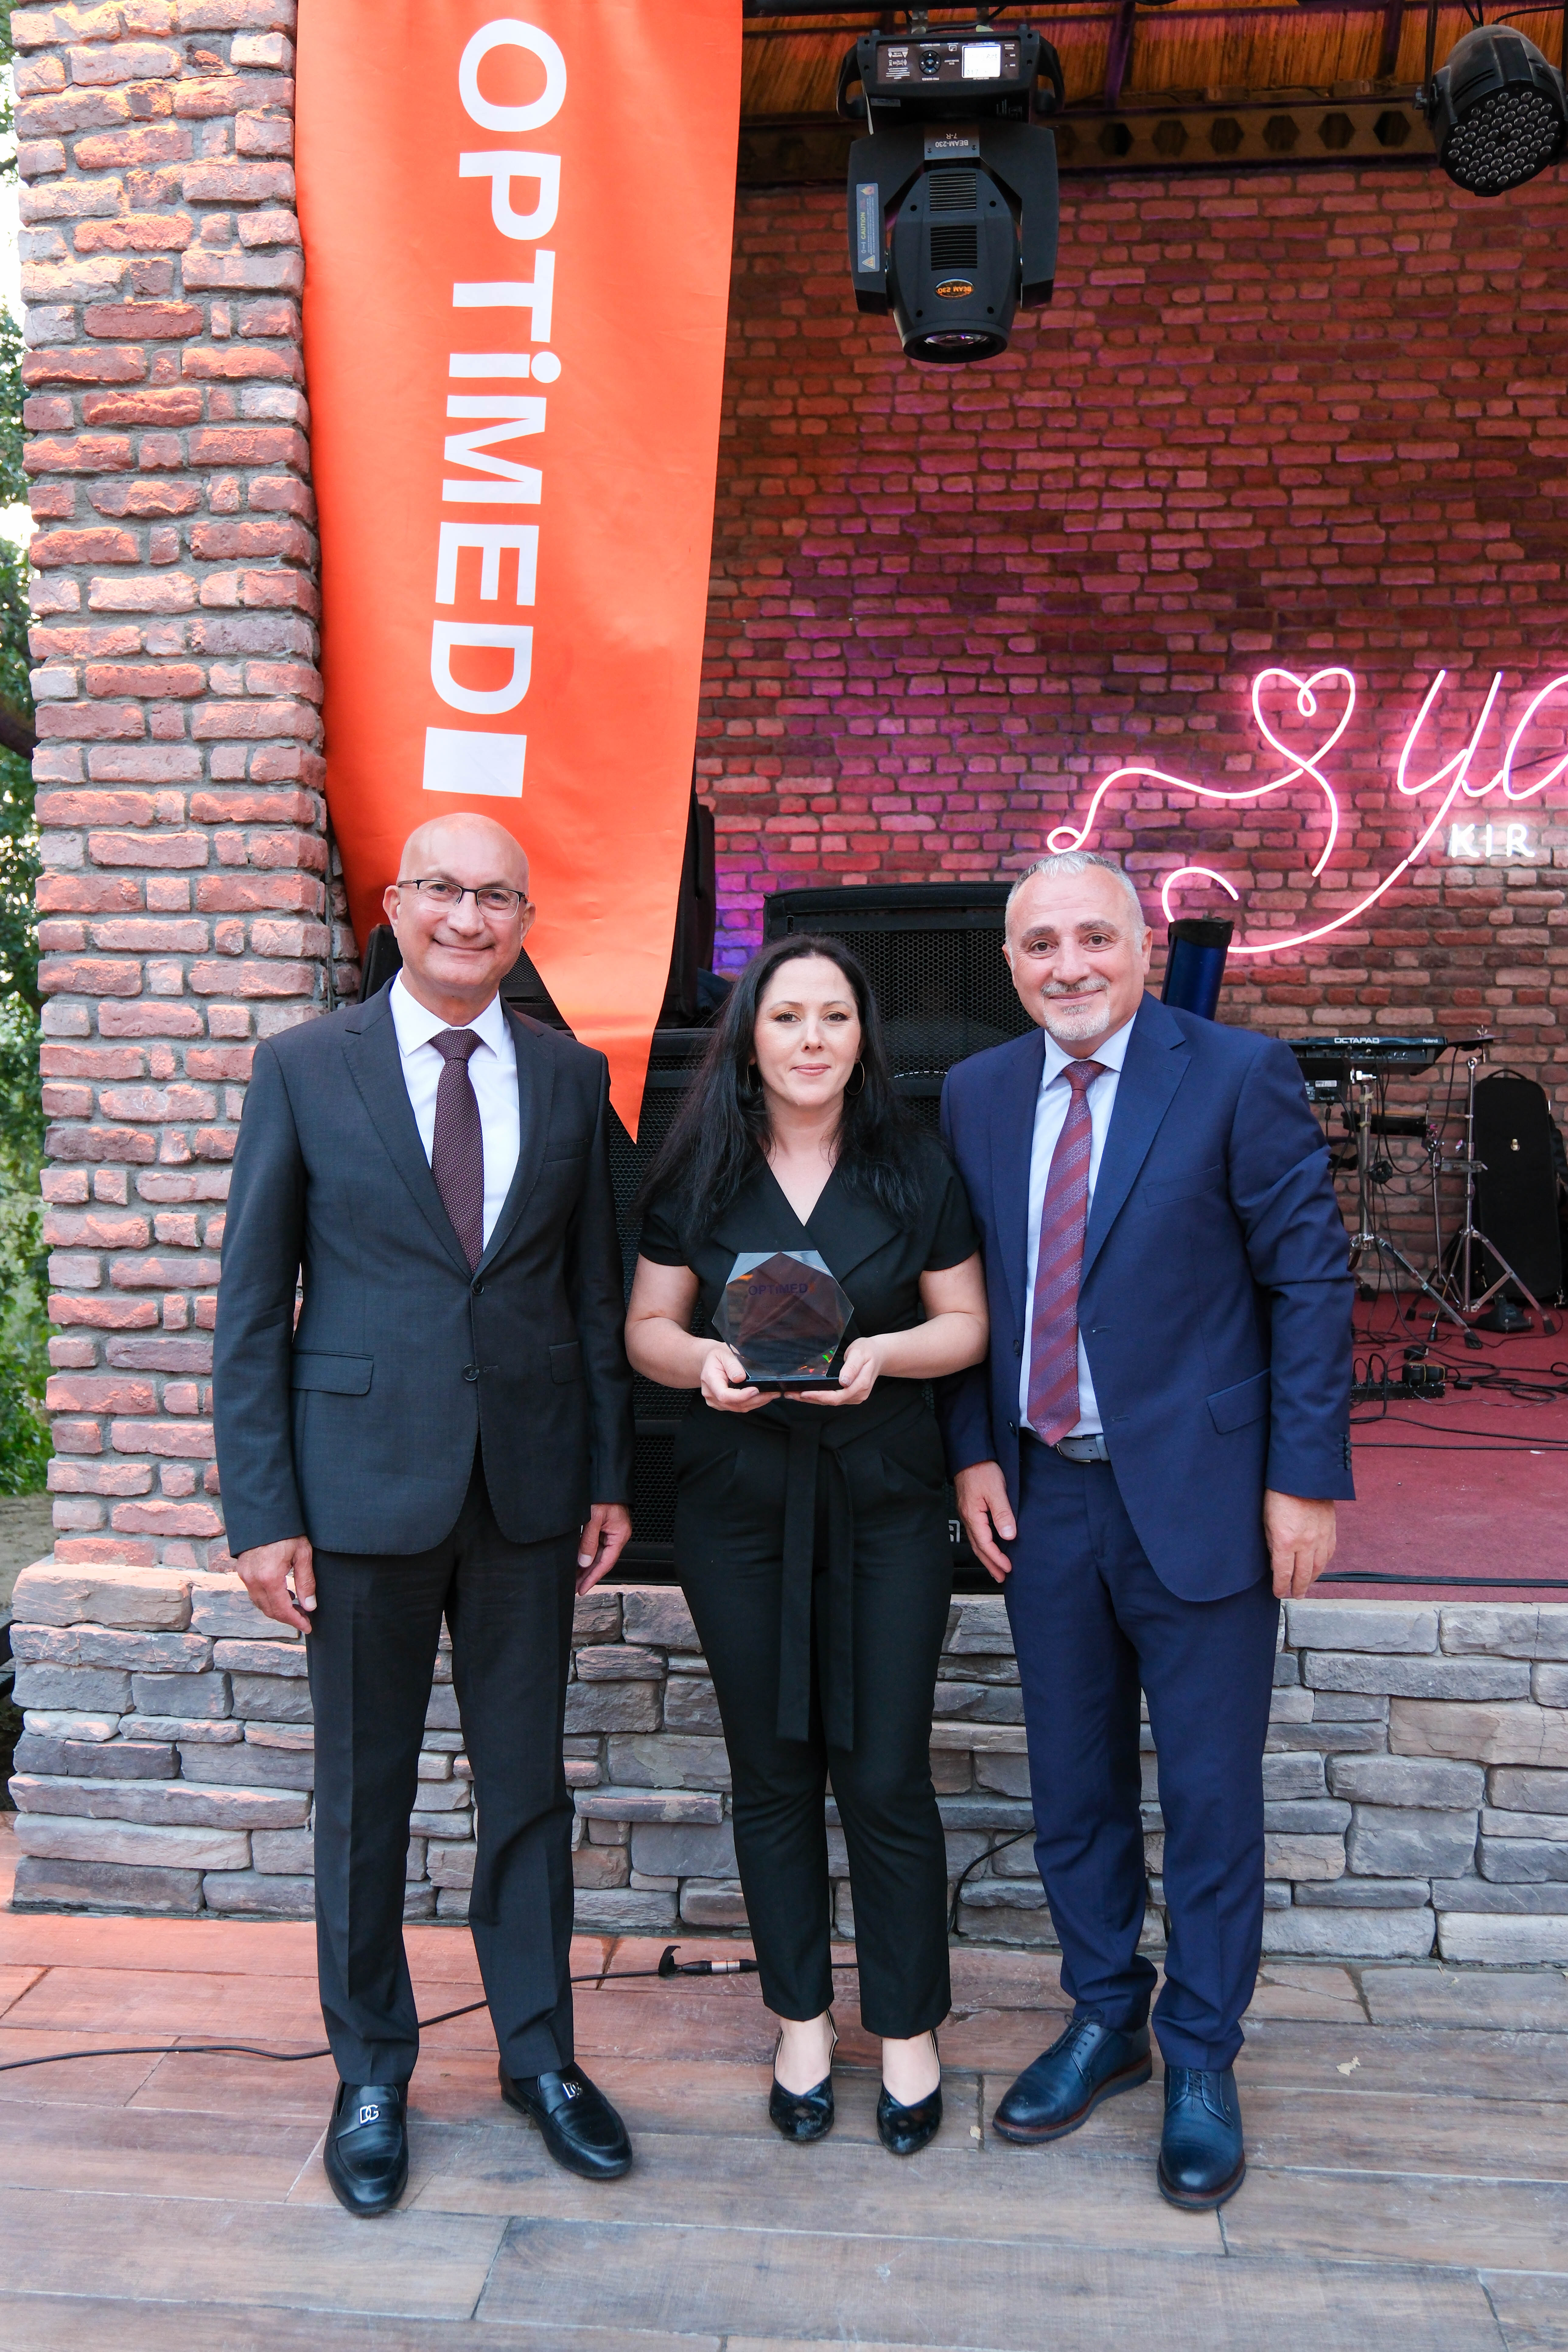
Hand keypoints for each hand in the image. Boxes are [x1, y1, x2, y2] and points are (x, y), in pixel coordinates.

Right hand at [234, 1535, 314, 1634]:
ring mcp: (245, 1575)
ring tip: (296, 1607)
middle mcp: (253, 1580)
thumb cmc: (287, 1531)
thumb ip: (306, 1582)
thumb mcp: (303, 1554)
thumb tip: (310, 1607)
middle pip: (270, 1610)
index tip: (307, 1627)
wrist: (265, 1513)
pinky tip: (283, 1594)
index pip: (282, 1610)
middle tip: (304, 1619)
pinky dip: (268, 1599)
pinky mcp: (242, 1570)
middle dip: (287, 1618)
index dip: (295, 1621)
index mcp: (269, 1577)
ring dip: (277, 1609)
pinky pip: (255, 1593)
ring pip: (260, 1603)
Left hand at [576, 1502, 631, 1594]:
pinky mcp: (604, 1526)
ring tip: (574, 1578)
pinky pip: (596, 1545)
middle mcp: (617, 1534)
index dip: (593, 1577)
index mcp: (619, 1534)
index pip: (606, 1562)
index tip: (582, 1588)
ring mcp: (611, 1530)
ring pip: (598, 1554)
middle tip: (575, 1587)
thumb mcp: (593, 1518)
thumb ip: (588, 1541)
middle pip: (602, 1561)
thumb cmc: (603, 1494)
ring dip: (586, 1566)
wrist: (604, 1477)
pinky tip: (578, 1561)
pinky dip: (587, 1554)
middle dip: (588, 1575)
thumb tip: (584, 1561)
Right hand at [698, 1343, 777, 1413]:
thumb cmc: (718, 1355)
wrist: (710, 1360)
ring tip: (771, 1394)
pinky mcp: (722, 1404)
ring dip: (756, 1402)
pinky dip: (752, 1403)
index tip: (756, 1390)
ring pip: (738, 1408)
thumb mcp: (725, 1353)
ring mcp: (715, 1401)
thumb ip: (732, 1365)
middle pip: (734, 1404)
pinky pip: (738, 1407)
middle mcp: (710, 1394)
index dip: (742, 1396)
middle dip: (755, 1399)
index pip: (724, 1395)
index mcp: (709, 1379)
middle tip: (772, 1392)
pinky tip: (762, 1397)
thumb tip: (740, 1378)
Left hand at [796, 1336, 885, 1408]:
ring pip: (831, 1402)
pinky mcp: (851, 1395)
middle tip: (790, 1394)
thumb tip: (844, 1382)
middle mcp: (858, 1394)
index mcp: (860, 1385)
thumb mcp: (860, 1353)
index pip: (836, 1396)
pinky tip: (807, 1393)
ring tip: (794, 1395)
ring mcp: (855, 1396)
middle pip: (831, 1401)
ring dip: (812, 1399)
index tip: (803, 1393)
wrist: (879, 1354)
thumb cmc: (868, 1351)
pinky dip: (819, 1397)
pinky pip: (833, 1398)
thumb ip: (852, 1367)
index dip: (818, 1396)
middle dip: (810, 1399)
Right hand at [955, 1460, 1014, 1582]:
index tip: (1008, 1568)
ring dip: (986, 1556)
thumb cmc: (982, 1470)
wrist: (970, 1455)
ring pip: (976, 1541)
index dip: (997, 1558)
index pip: (985, 1544)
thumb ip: (1002, 1513)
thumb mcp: (996, 1490)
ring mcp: (968, 1513)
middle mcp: (968, 1517)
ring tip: (996, 1568)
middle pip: (978, 1547)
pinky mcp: (970, 1509)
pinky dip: (984, 1544)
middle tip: (1001, 1577)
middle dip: (990, 1564)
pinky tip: (990, 1546)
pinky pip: (977, 1533)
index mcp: (973, 1516)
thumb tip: (1008, 1536)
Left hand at [1264, 1490, 1336, 1598]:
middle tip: (1295, 1596)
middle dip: (1298, 1588)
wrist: (1304, 1476)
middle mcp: (1305, 1544)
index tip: (1279, 1593)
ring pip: (1318, 1567)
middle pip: (1303, 1575)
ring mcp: (1321, 1538)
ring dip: (1312, 1579)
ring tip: (1306, 1586)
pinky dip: (1323, 1564)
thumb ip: (1272, 1543)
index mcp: (1285, 1542)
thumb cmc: (1279, 1494)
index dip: (1281, 1587)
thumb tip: (1276, 1560)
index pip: (1283, 1573)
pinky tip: (1319, 1568)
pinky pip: (1329, 1554)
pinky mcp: (1330, 1530)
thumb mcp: (1266, 1521)